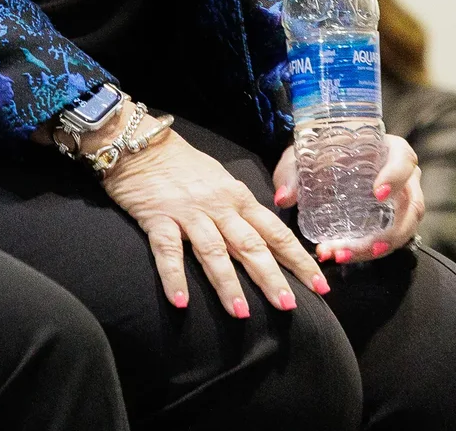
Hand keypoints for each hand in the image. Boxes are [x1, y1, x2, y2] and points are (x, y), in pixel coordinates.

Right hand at [102, 126, 326, 316]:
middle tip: (288, 306)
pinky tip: (181, 302)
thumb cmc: (179, 162)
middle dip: (271, 277)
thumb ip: (239, 206)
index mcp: (237, 197)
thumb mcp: (218, 179)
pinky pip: (167, 251)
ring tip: (241, 313)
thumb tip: (263, 233)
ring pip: (213, 251)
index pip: (275, 232)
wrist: (136, 141)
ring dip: (228, 284)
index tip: (320, 286)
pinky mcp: (157, 217)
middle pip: (250, 245)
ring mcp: (188, 212)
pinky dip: (174, 277)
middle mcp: (218, 206)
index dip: (298, 260)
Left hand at [270, 136, 424, 262]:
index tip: (378, 194)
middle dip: (385, 233)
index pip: (404, 161)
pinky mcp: (393, 219)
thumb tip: (284, 198)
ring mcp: (403, 201)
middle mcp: (405, 177)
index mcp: (390, 150)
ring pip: (404, 229)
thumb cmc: (322, 148)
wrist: (328, 154)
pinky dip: (368, 250)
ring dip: (375, 248)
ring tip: (342, 255)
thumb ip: (292, 171)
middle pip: (409, 207)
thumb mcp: (304, 154)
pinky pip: (391, 238)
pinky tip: (343, 254)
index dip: (395, 177)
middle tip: (352, 245)